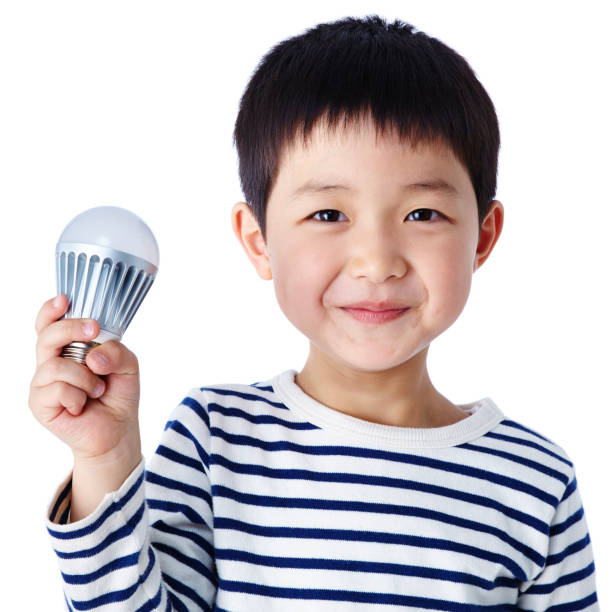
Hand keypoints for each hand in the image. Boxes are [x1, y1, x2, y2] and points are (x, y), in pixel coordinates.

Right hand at [29, 294, 140, 465]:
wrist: (118, 430)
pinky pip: (58, 389)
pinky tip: (83, 405)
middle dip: (71, 328)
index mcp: (69, 348)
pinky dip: (79, 396)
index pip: (50, 324)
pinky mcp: (39, 404)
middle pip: (47, 335)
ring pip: (56, 365)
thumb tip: (93, 357)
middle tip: (94, 330)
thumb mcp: (128, 365)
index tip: (64, 300)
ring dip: (85, 377)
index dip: (51, 310)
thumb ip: (117, 351)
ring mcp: (43, 383)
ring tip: (97, 389)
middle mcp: (52, 362)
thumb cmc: (118, 394)